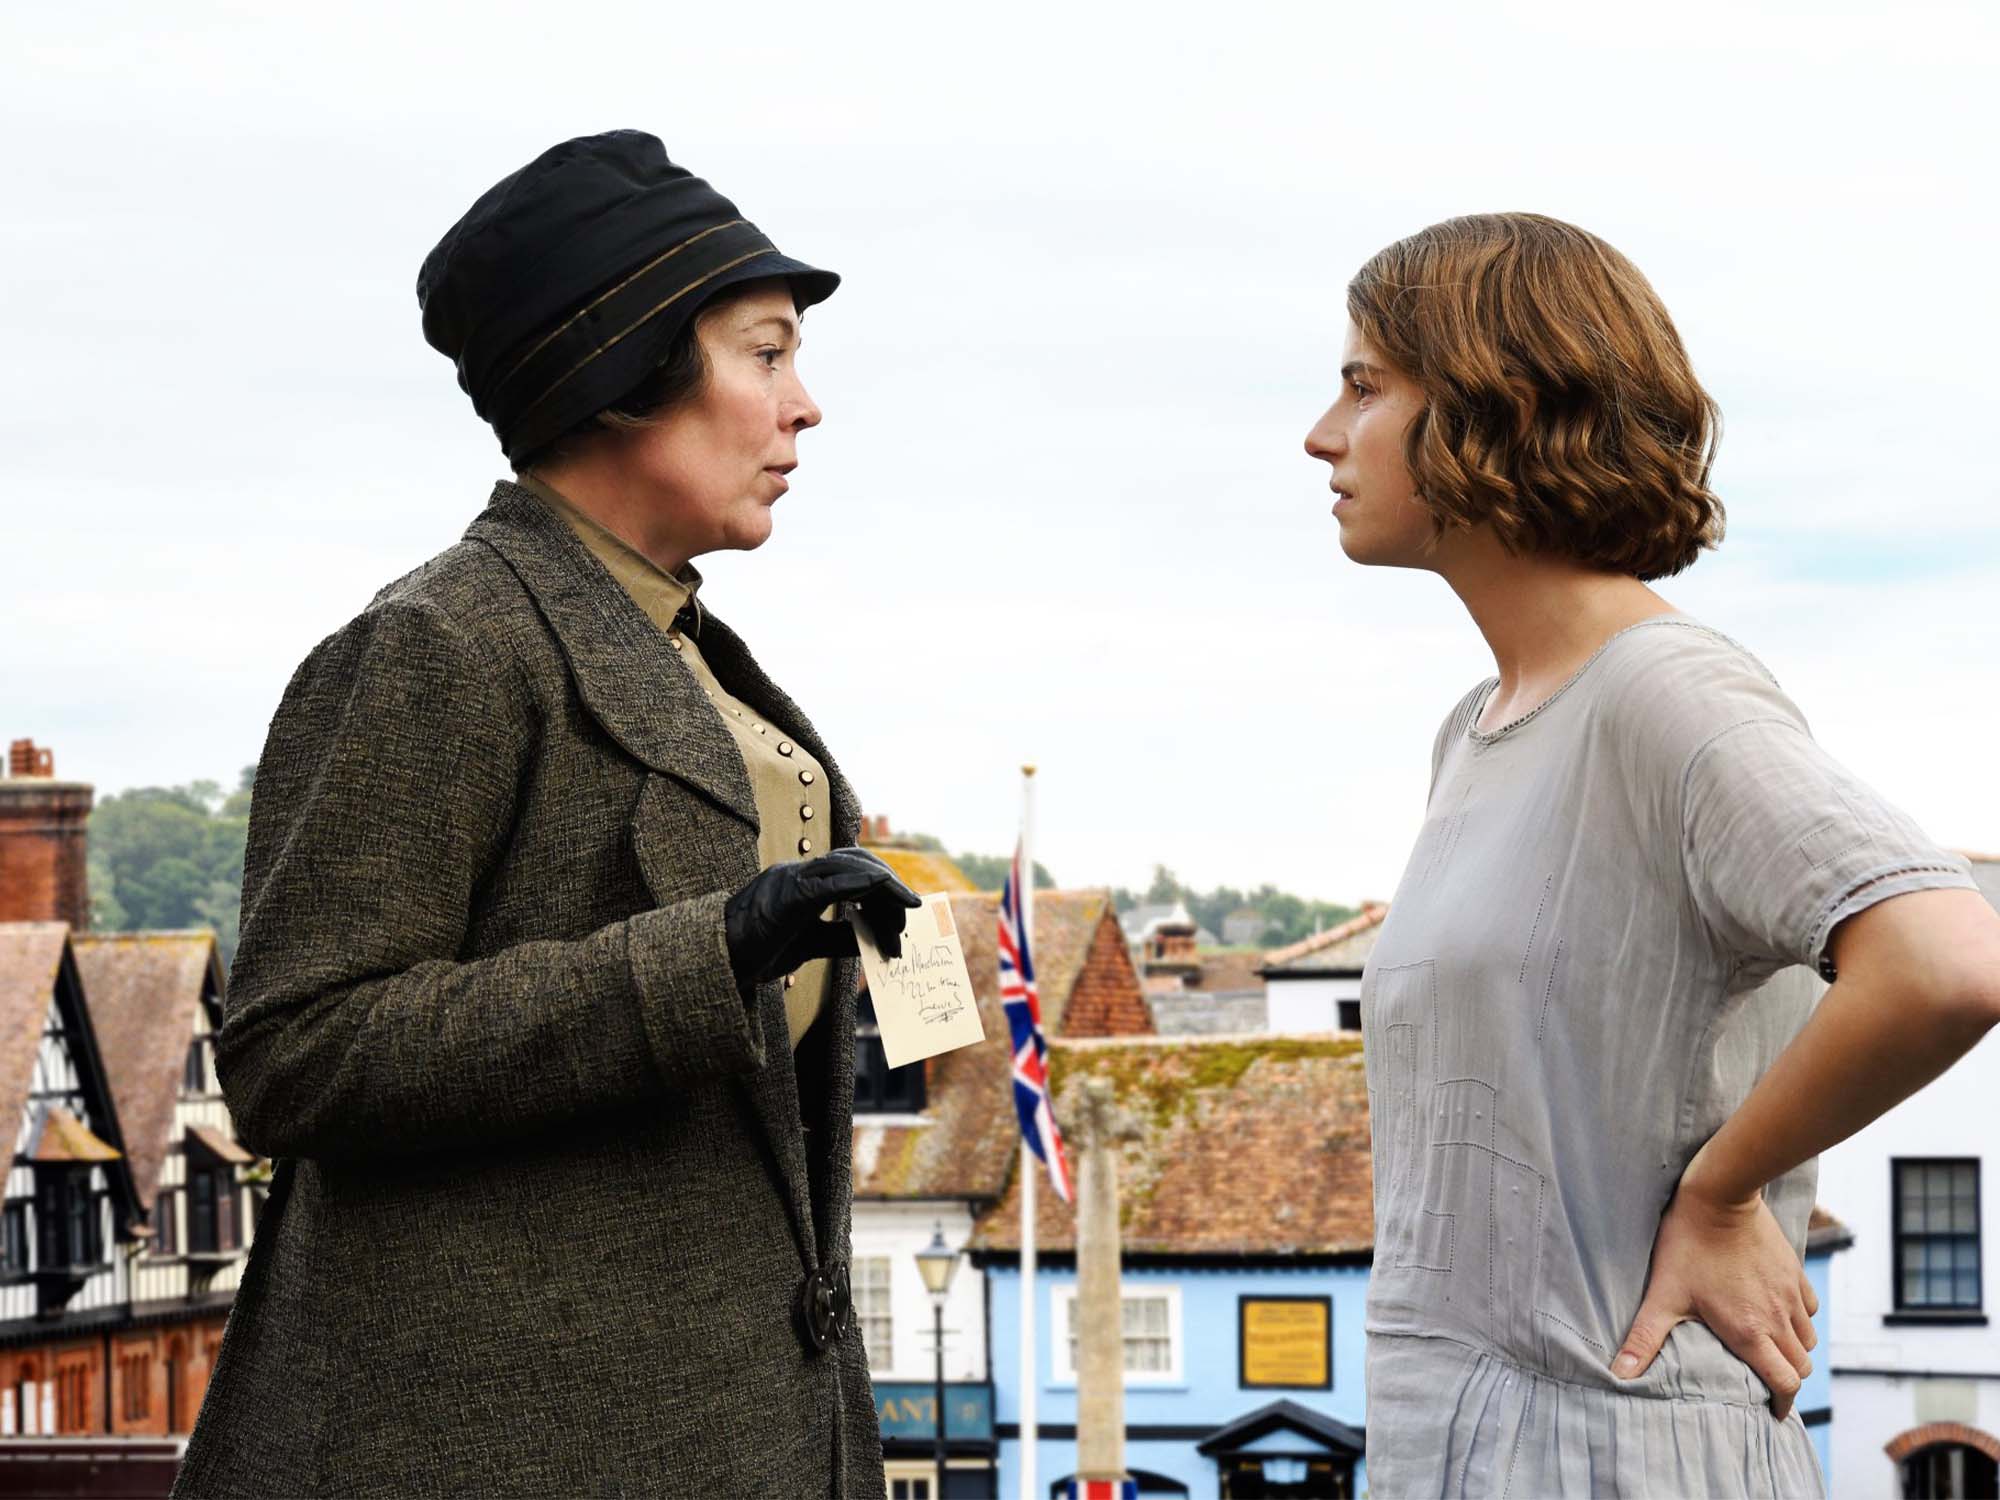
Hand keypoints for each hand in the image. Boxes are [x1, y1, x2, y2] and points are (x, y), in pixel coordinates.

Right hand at [723, 848, 920, 988]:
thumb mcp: (809, 944)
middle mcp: (798, 873)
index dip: (882, 887)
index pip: (851, 870)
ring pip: (847, 867)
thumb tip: (874, 940)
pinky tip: (879, 888)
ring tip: (905, 911)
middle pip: (856, 863)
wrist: (717, 962)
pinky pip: (828, 883)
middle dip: (889, 886)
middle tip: (911, 915)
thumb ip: (840, 938)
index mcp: (803, 882)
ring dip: (883, 887)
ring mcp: (791, 880)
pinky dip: (858, 882)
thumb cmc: (757, 952)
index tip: (905, 913)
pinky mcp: (786, 896)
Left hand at [1614, 1153, 1818, 1418]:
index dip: (1782, 1404)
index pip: (1784, 1383)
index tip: (1772, 1413)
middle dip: (1787, 1380)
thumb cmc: (1688, 1245)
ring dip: (1793, 1350)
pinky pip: (1809, 1309)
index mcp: (1751, 1331)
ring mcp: (1791, 1295)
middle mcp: (1779, 1318)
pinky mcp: (1795, 1272)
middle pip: (1800, 1366)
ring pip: (1808, 1339)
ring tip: (1770, 1351)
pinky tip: (1776, 1313)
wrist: (1721, 1196)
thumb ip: (1644, 1338)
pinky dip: (1798, 1320)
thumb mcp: (1663, 1294)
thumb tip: (1619, 1374)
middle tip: (1766, 1382)